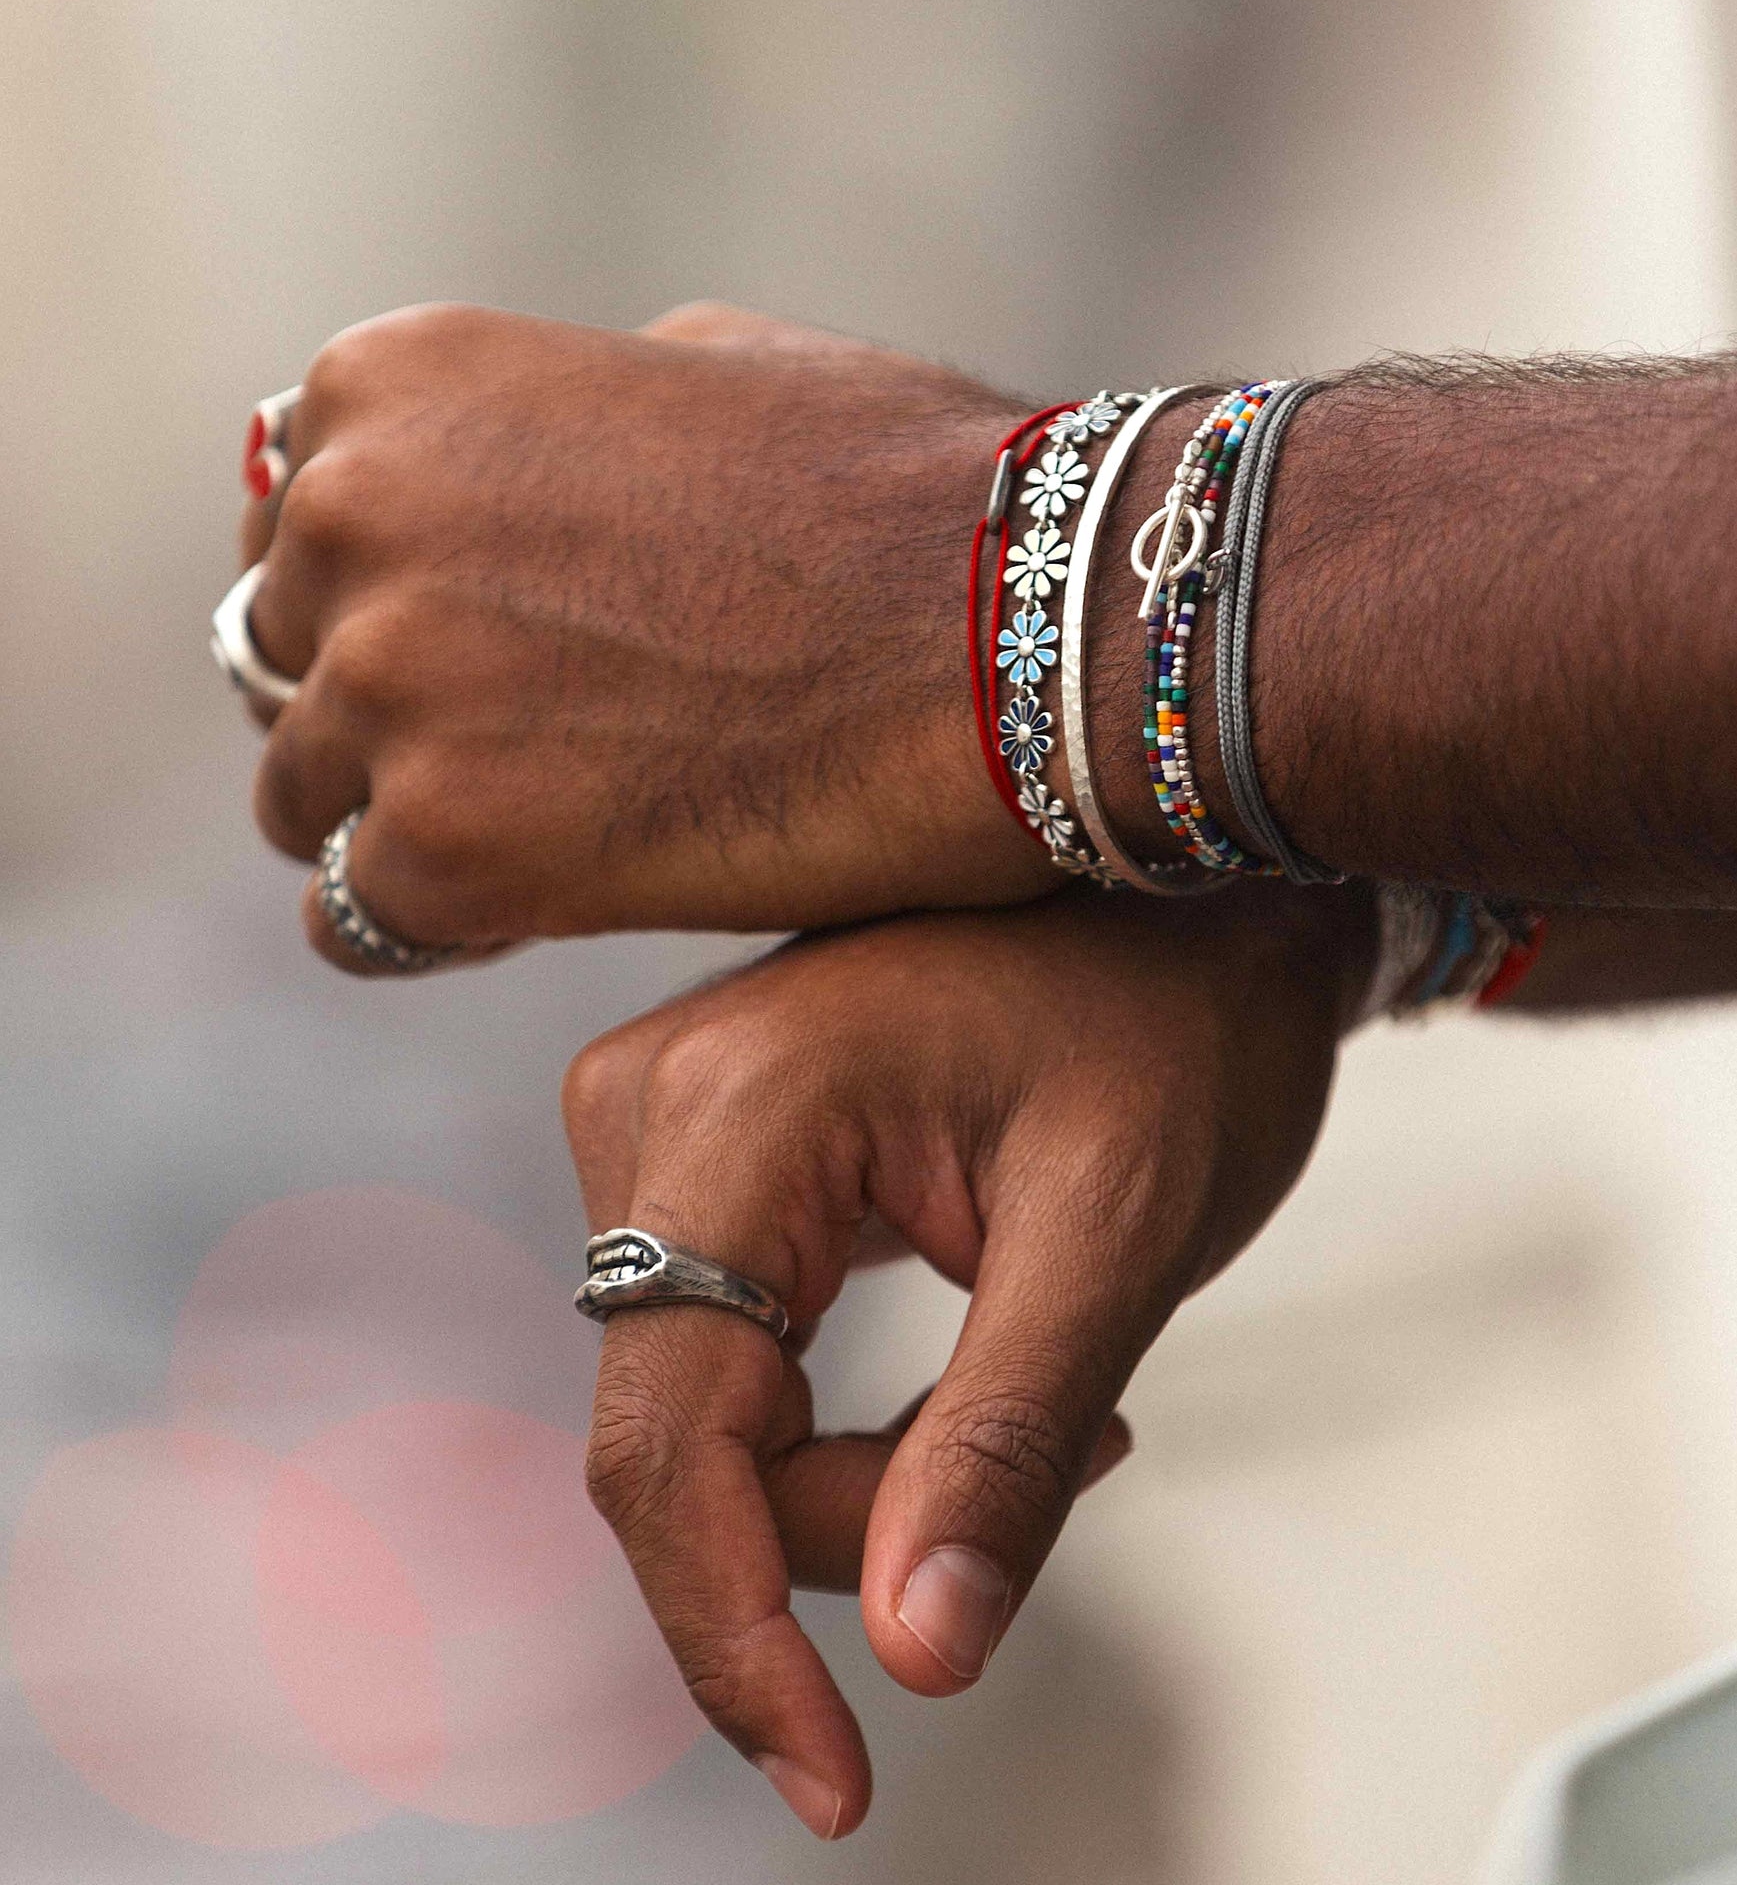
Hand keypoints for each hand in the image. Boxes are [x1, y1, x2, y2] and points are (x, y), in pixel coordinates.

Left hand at [240, 301, 1061, 965]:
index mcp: (393, 385)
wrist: (1018, 627)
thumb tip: (502, 473)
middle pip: (286, 664)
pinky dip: (445, 926)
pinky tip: (558, 903)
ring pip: (308, 800)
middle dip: (390, 717)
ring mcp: (388, 685)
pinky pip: (357, 920)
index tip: (485, 662)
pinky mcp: (440, 848)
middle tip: (534, 759)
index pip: (295, 530)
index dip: (386, 607)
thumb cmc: (899, 493)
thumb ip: (554, 420)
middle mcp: (352, 516)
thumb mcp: (700, 364)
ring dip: (411, 825)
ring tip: (562, 833)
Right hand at [562, 878, 1373, 1835]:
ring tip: (1061, 1407)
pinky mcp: (700, 1150)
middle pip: (678, 1438)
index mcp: (735, 1110)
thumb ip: (1003, 1445)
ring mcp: (662, 1119)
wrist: (1192, 888)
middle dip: (846, 1525)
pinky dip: (841, 1417)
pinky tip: (987, 1366)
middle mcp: (652, 1104)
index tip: (832, 1780)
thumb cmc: (1176, 1019)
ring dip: (858, 1471)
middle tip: (1067, 1466)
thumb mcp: (1115, 1236)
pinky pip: (726, 1351)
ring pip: (700, 1410)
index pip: (664, 1439)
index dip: (731, 1635)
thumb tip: (915, 1655)